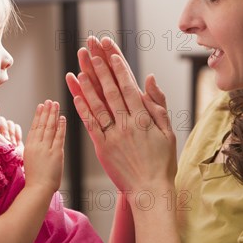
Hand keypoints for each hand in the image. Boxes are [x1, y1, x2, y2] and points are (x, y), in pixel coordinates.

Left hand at [0, 116, 23, 155]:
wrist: (15, 164)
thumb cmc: (3, 157)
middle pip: (2, 120)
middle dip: (4, 129)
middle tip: (6, 138)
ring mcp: (7, 132)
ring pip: (9, 123)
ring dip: (11, 132)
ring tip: (12, 143)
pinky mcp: (15, 134)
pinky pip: (17, 126)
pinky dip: (18, 133)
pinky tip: (17, 142)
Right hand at [23, 100, 65, 192]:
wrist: (38, 189)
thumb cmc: (35, 179)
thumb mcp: (30, 161)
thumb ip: (34, 150)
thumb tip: (38, 142)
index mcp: (29, 147)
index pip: (34, 127)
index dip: (38, 115)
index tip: (40, 106)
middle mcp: (37, 145)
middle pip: (42, 124)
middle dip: (46, 111)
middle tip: (49, 101)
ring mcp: (46, 149)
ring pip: (50, 127)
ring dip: (53, 114)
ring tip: (56, 104)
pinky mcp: (56, 153)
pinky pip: (59, 136)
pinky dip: (61, 126)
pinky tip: (62, 118)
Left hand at [66, 42, 176, 194]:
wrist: (150, 190)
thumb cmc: (162, 161)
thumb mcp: (168, 131)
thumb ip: (158, 103)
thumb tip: (149, 78)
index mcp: (143, 118)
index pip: (128, 87)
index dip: (118, 69)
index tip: (111, 53)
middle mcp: (126, 124)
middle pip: (110, 91)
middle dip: (100, 69)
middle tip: (91, 51)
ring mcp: (113, 136)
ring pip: (97, 105)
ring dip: (87, 85)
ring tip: (79, 67)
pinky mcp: (102, 148)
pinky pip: (90, 125)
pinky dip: (82, 109)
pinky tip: (75, 95)